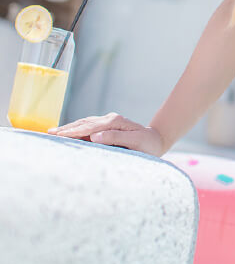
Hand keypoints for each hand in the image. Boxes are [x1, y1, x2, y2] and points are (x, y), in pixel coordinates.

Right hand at [47, 113, 164, 156]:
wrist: (156, 140)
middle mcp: (109, 119)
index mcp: (115, 121)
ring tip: (53, 133)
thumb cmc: (148, 144)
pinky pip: (88, 127)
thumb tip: (95, 136)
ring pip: (84, 123)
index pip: (90, 127)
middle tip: (49, 134)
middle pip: (84, 123)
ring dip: (69, 128)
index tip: (59, 135)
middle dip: (66, 129)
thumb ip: (116, 138)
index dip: (73, 131)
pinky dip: (76, 129)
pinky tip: (67, 133)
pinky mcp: (107, 126)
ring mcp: (107, 121)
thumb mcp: (136, 141)